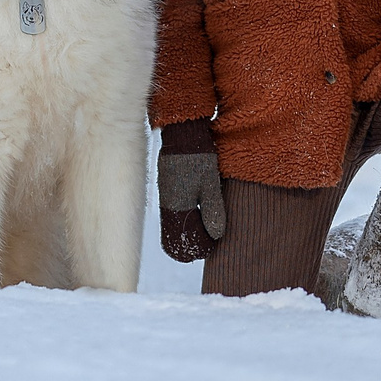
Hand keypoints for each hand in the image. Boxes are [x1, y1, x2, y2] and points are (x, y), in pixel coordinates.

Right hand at [156, 122, 224, 261]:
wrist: (182, 132)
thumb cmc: (198, 157)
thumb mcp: (210, 184)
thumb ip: (213, 211)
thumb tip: (215, 235)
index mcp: (176, 208)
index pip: (182, 242)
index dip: (199, 247)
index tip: (213, 244)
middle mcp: (166, 206)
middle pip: (174, 239)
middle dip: (192, 243)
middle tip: (210, 240)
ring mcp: (165, 197)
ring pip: (173, 227)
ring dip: (188, 231)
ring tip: (206, 229)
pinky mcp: (166, 189)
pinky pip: (172, 214)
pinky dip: (184, 220)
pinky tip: (197, 214)